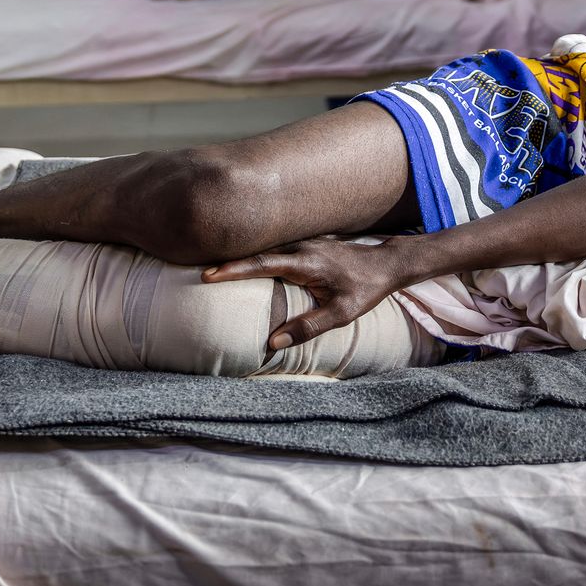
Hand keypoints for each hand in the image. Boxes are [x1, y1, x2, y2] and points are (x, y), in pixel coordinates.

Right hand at [204, 237, 413, 351]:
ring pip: (265, 249)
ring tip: (210, 269)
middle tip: (197, 273)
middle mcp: (301, 246)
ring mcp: (303, 242)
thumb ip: (308, 327)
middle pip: (257, 253)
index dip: (234, 269)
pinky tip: (242, 265)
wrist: (387, 264)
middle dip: (227, 262)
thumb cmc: (364, 290)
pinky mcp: (306, 244)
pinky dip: (256, 257)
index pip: (263, 263)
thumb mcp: (341, 314)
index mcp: (306, 262)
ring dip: (240, 258)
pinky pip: (275, 249)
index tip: (209, 275)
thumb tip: (273, 343)